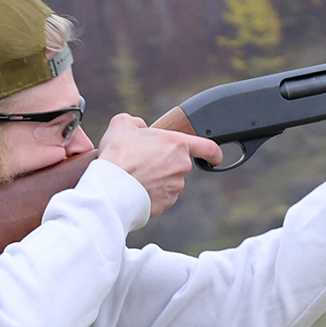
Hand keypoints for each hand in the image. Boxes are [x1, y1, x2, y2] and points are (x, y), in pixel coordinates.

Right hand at [95, 113, 225, 215]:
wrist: (110, 188)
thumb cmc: (118, 156)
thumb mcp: (123, 124)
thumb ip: (137, 123)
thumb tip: (140, 129)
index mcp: (177, 145)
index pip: (208, 147)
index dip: (214, 153)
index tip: (215, 157)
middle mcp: (181, 167)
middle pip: (178, 163)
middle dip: (163, 161)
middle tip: (141, 159)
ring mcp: (175, 187)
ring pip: (169, 180)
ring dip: (156, 177)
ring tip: (133, 174)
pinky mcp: (165, 203)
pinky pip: (160, 195)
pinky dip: (150, 192)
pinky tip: (134, 187)